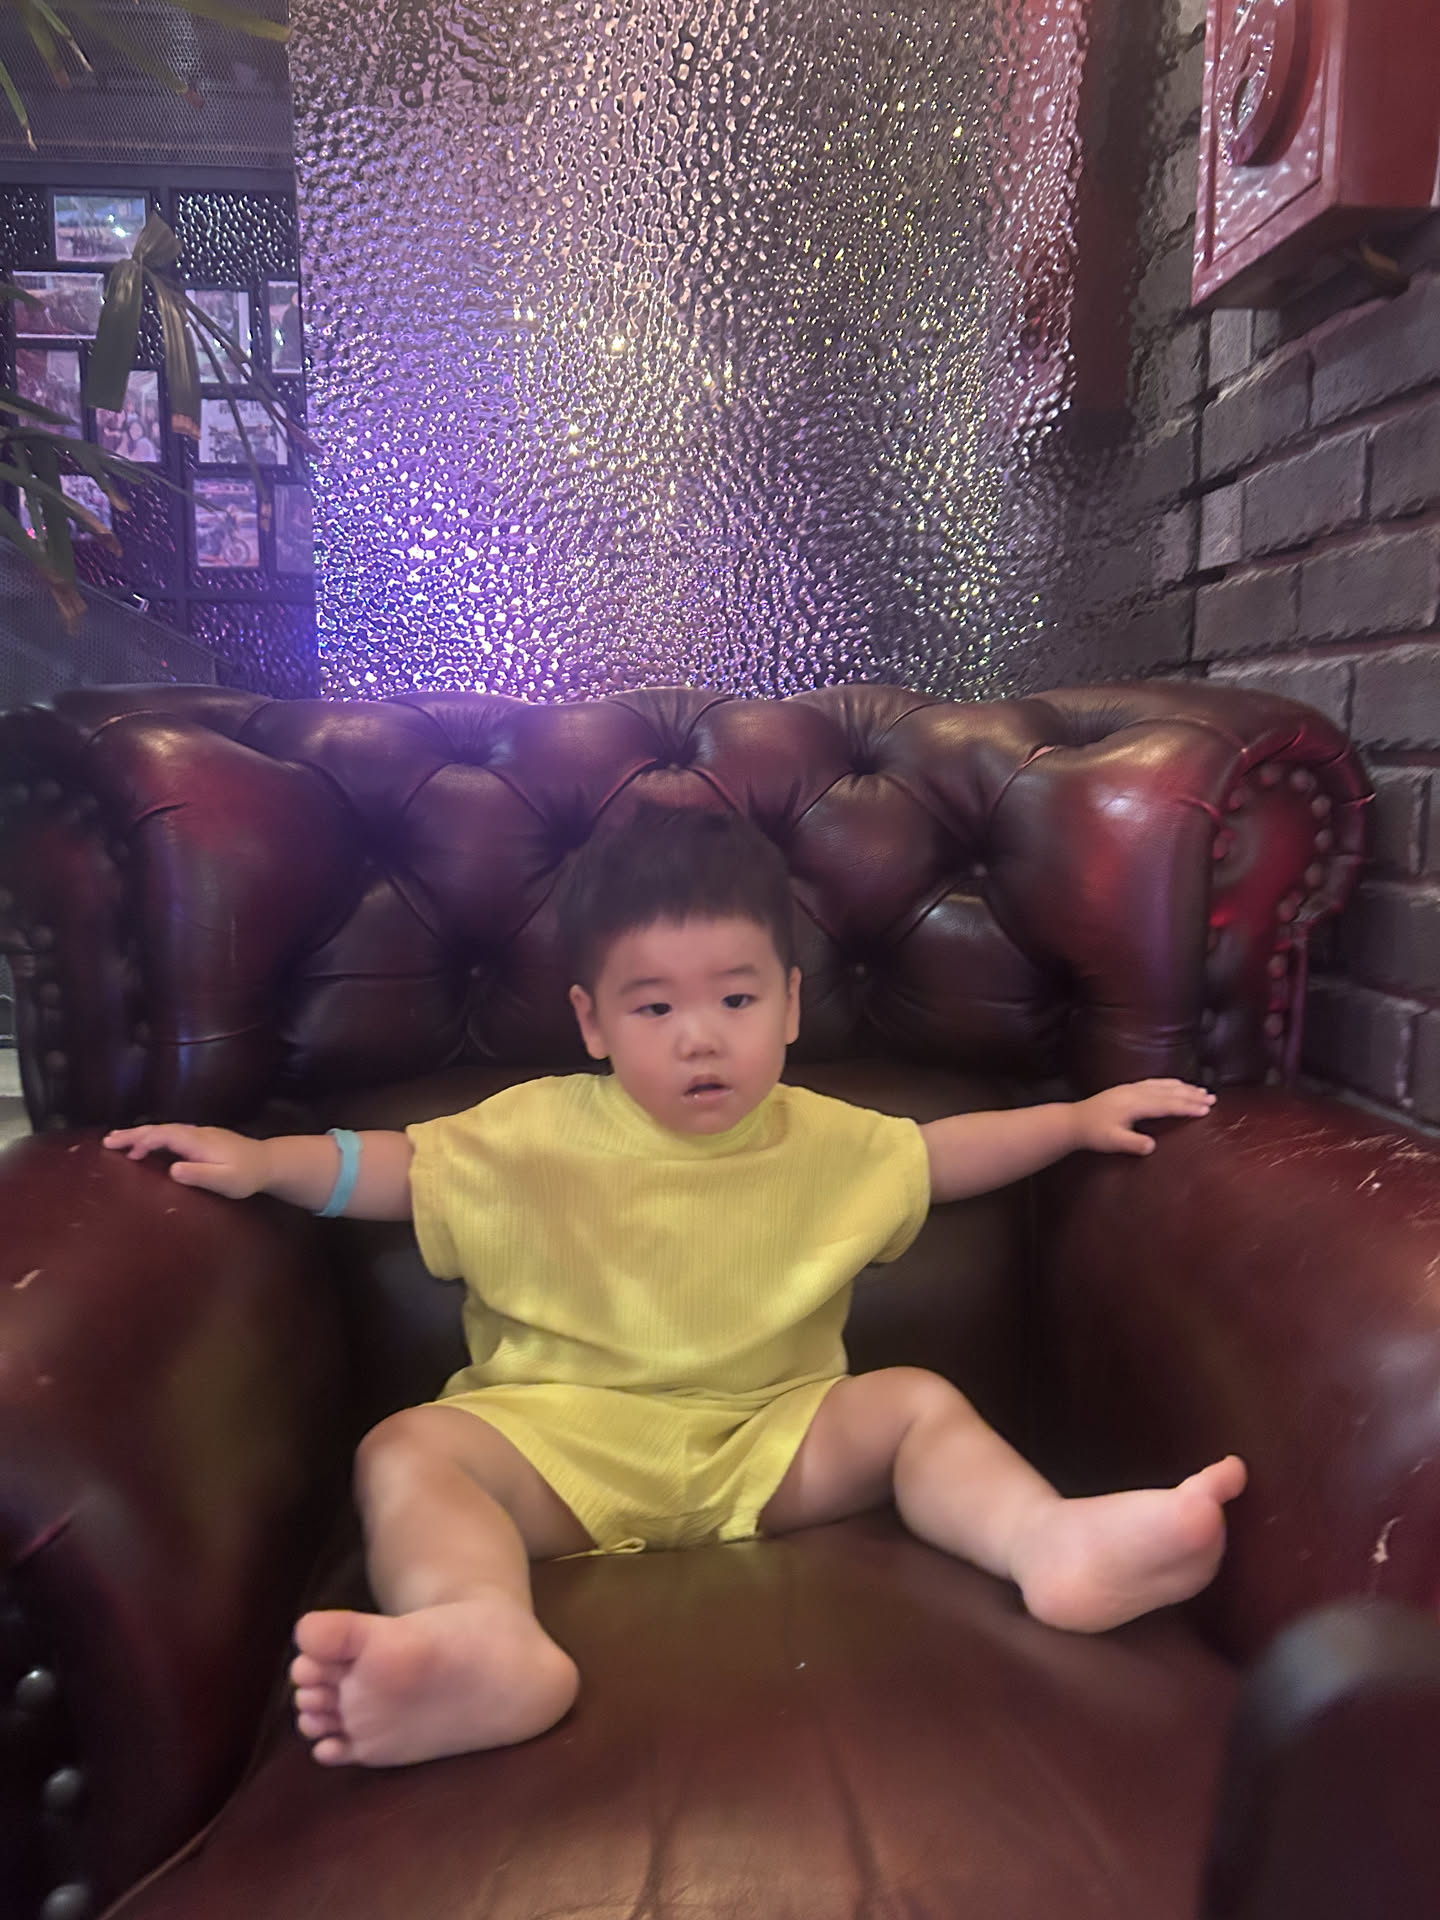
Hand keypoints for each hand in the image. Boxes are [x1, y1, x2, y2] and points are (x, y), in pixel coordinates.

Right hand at [101, 1123, 269, 1198]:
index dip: (138, 1139)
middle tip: (107, 1140)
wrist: (269, 1162)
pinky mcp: (203, 1139)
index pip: (162, 1135)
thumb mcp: (225, 1180)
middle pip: (159, 1129)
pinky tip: (147, 1146)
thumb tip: (172, 1169)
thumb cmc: (247, 1175)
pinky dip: (155, 1137)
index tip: (116, 1146)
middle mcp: (196, 1133)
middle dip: (132, 1133)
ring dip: (141, 1134)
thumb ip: (199, 1175)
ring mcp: (200, 1134)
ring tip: (119, 1142)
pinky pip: (172, 1134)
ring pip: (165, 1130)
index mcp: (197, 1142)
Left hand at [1072, 1079, 1214, 1156]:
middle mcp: (1134, 1092)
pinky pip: (1154, 1082)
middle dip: (1191, 1094)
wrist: (1074, 1121)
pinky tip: (1176, 1085)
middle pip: (1168, 1091)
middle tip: (1212, 1098)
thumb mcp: (1111, 1142)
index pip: (1166, 1104)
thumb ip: (1131, 1143)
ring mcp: (1131, 1088)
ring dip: (1183, 1087)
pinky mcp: (1127, 1088)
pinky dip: (1170, 1083)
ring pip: (1163, 1084)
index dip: (1187, 1106)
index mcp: (1134, 1104)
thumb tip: (1152, 1146)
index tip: (1206, 1109)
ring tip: (1202, 1090)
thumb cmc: (1093, 1133)